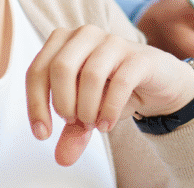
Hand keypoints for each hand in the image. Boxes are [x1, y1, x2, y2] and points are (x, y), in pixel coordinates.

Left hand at [26, 25, 193, 166]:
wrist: (158, 83)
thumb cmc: (115, 88)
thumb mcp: (88, 111)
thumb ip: (73, 131)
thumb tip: (63, 158)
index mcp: (65, 41)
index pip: (37, 70)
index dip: (35, 105)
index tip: (43, 134)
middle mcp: (87, 35)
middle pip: (61, 67)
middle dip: (63, 103)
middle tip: (73, 121)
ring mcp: (115, 42)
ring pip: (90, 75)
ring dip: (88, 108)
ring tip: (92, 123)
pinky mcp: (139, 56)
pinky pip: (120, 83)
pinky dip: (110, 109)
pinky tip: (107, 124)